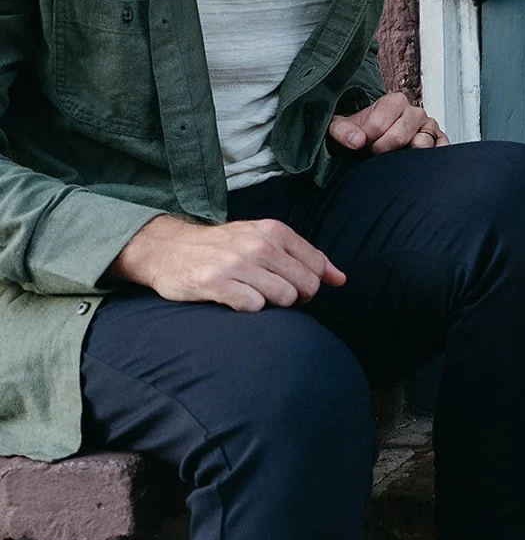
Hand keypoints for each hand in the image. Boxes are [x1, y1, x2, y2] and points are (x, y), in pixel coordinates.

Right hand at [107, 214, 345, 311]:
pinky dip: (248, 308)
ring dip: (271, 303)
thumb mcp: (265, 240)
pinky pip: (254, 308)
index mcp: (274, 231)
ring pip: (284, 299)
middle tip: (270, 292)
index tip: (293, 286)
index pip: (317, 267)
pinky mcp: (217, 283)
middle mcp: (259, 245)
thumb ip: (305, 257)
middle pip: (305, 287)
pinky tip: (233, 298)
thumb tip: (341, 279)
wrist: (168, 249)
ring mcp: (238, 264)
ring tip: (250, 292)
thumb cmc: (224, 248)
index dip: (311, 284)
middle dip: (295, 297)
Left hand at [327, 91, 448, 154]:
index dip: (367, 138)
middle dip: (383, 149)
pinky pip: (441, 150)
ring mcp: (429, 128)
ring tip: (393, 158)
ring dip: (405, 155)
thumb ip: (343, 130)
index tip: (360, 145)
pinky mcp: (439, 143)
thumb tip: (355, 141)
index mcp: (394, 102)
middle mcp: (415, 112)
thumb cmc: (362, 134)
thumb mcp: (343, 128)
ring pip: (422, 143)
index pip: (381, 122)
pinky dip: (431, 159)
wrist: (373, 141)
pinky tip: (415, 163)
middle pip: (400, 135)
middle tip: (374, 154)